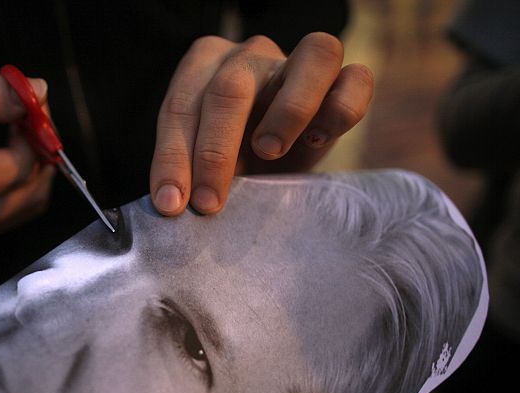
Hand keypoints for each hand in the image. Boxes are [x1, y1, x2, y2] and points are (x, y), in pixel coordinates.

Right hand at [0, 65, 54, 246]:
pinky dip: (30, 174)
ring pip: (36, 196)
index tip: (24, 102)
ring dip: (37, 158)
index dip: (32, 131)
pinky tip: (9, 152)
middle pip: (30, 185)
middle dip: (38, 143)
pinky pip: (30, 204)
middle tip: (24, 110)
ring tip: (12, 128)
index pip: (16, 168)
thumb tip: (35, 93)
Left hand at [150, 32, 373, 215]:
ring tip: (269, 152)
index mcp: (204, 65)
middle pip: (230, 89)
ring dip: (288, 111)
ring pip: (310, 57)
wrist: (274, 162)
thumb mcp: (203, 164)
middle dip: (214, 153)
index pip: (181, 106)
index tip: (171, 204)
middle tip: (208, 203)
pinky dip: (339, 109)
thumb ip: (189, 172)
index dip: (173, 158)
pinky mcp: (343, 80)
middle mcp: (250, 54)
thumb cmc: (232, 160)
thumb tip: (173, 205)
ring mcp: (298, 61)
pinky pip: (355, 79)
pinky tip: (316, 140)